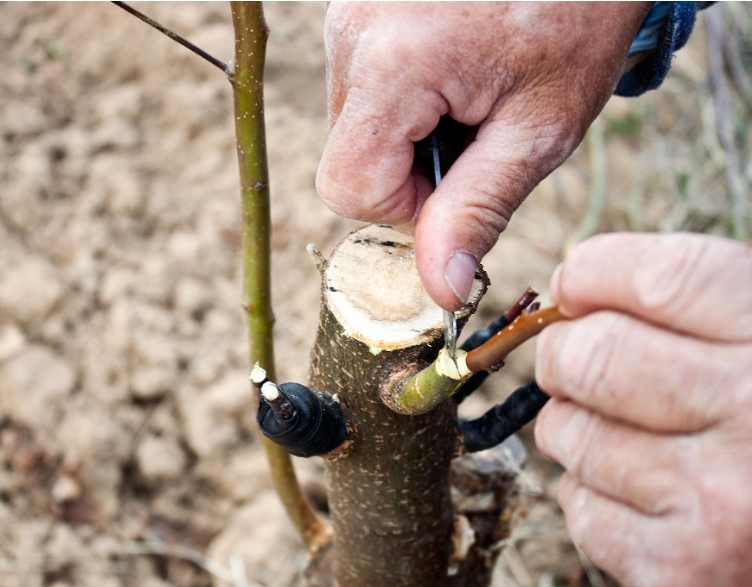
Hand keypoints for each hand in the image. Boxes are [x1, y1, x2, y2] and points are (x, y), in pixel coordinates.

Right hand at [316, 2, 650, 309]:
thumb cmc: (578, 17)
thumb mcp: (539, 127)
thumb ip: (479, 210)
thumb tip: (439, 288)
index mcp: (391, 64)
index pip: (348, 189)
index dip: (405, 208)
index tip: (465, 179)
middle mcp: (349, 30)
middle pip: (346, 158)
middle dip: (408, 169)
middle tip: (477, 130)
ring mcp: (344, 9)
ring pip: (351, 124)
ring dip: (405, 132)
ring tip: (469, 89)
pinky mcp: (352, 2)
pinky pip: (358, 84)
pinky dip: (400, 96)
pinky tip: (451, 66)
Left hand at [535, 233, 751, 585]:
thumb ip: (699, 306)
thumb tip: (574, 281)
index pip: (659, 279)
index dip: (593, 271)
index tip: (574, 282)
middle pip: (588, 355)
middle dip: (562, 351)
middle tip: (576, 357)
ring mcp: (716, 501)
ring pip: (568, 432)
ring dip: (572, 425)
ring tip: (621, 429)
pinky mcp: (679, 569)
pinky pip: (579, 507)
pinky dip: (590, 493)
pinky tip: (640, 490)